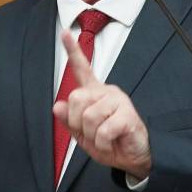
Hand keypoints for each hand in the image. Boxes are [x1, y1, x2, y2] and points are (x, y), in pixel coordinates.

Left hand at [52, 31, 151, 179]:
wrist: (134, 158)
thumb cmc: (110, 143)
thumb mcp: (83, 135)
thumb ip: (69, 121)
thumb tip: (57, 106)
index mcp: (94, 94)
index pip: (82, 69)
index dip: (72, 51)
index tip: (65, 33)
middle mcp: (106, 92)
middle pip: (76, 98)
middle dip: (77, 122)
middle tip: (91, 133)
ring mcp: (118, 101)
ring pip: (88, 116)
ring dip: (91, 135)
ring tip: (103, 138)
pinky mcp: (127, 114)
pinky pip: (102, 130)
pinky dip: (102, 142)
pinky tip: (111, 141)